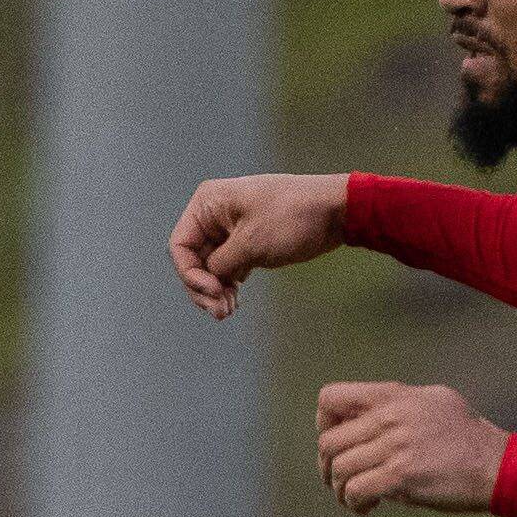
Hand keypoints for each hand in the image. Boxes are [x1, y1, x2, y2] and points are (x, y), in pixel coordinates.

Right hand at [171, 172, 348, 318]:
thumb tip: (208, 279)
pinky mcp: (248, 243)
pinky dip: (228, 286)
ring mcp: (231, 230)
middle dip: (203, 288)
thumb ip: (221, 264)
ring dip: (215, 292)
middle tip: (221, 312)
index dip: (190, 275)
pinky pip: (227, 268)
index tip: (213, 292)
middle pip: (193, 260)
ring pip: (210, 267)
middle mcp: (215, 215)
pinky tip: (234, 303)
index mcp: (208, 204)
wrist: (336, 211)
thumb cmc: (293, 218)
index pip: (180, 246)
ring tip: (228, 311)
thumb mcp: (251, 243)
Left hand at [313, 377, 509, 513]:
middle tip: (340, 481)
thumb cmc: (468, 437)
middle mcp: (389, 417)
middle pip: (328, 442)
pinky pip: (356, 491)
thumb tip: (369, 415)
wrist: (497, 465)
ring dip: (340, 490)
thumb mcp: (433, 400)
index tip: (339, 443)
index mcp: (393, 395)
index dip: (324, 424)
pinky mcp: (401, 476)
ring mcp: (394, 446)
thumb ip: (399, 403)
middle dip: (327, 467)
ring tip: (355, 498)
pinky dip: (354, 503)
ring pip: (339, 470)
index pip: (330, 398)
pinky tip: (367, 508)